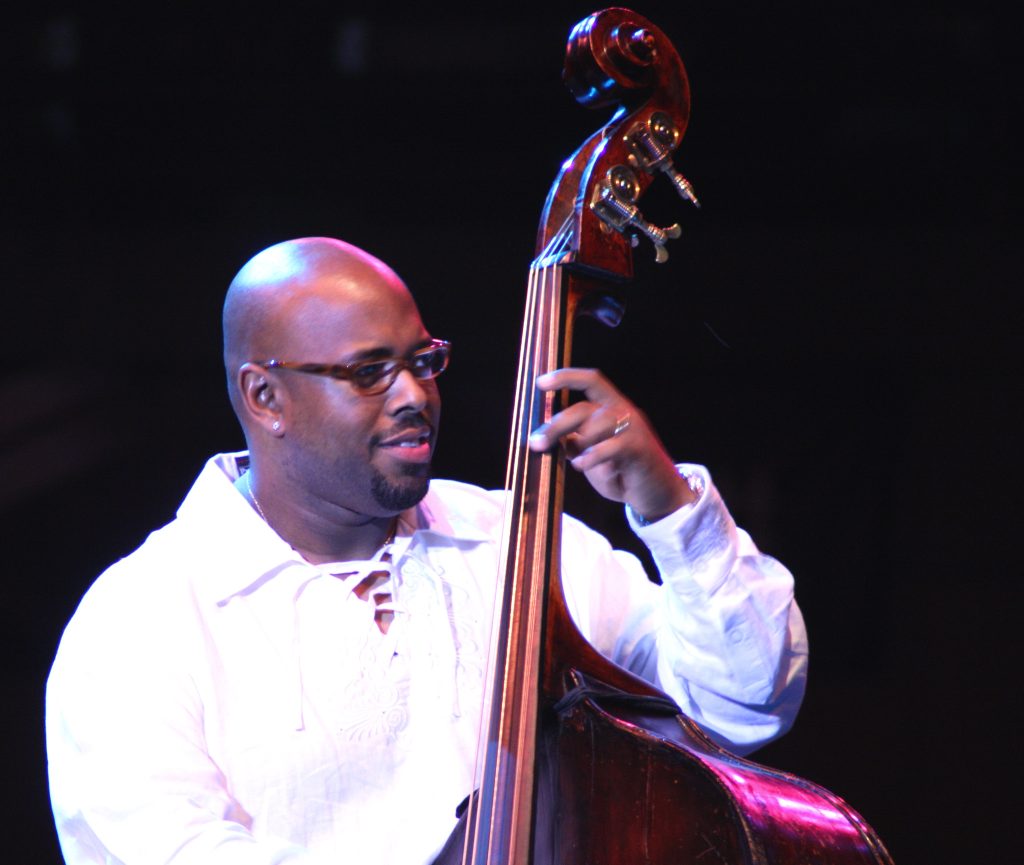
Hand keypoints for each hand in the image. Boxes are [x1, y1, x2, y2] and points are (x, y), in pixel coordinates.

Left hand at [528, 368, 695, 521]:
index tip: (540, 382)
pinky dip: (592, 456)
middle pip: (583, 408)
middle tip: (536, 443)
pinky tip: (582, 466)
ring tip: (574, 461)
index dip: (565, 378)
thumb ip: (573, 442)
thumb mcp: (591, 454)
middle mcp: (624, 412)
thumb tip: (542, 436)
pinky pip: (612, 446)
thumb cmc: (621, 472)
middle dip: (556, 425)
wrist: (657, 493)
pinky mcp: (640, 449)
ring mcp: (633, 429)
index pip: (590, 381)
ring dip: (577, 442)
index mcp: (612, 407)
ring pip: (597, 424)